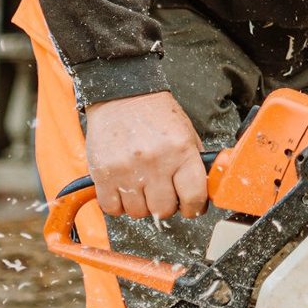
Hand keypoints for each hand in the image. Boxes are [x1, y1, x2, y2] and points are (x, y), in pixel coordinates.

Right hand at [82, 91, 208, 219]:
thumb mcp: (186, 133)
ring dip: (142, 205)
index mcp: (180, 151)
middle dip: (166, 205)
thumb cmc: (155, 114)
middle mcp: (155, 162)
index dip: (194, 207)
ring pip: (138, 212)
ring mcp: (127, 170)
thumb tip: (204, 192)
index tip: (190, 206)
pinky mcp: (103, 173)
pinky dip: (118, 204)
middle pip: (164, 210)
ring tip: (142, 185)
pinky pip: (112, 208)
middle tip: (163, 192)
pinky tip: (124, 188)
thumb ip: (195, 163)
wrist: (121, 95)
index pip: (194, 197)